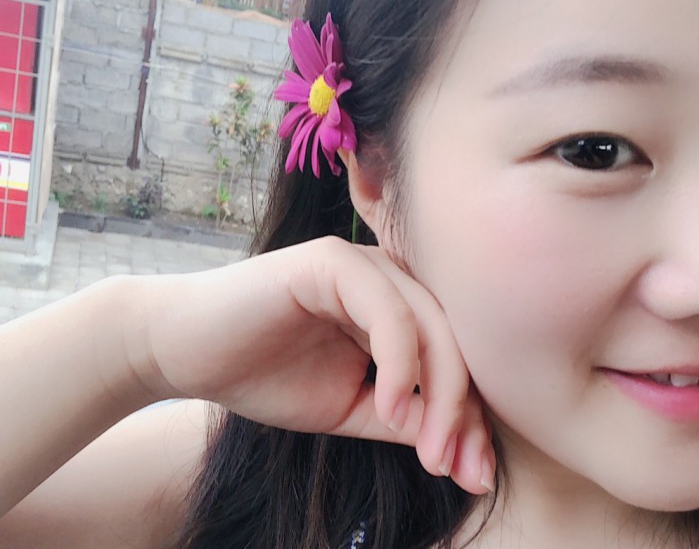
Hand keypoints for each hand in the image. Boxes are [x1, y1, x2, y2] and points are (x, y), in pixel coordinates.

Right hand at [134, 236, 494, 493]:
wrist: (184, 349)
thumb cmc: (262, 373)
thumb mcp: (346, 407)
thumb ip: (400, 418)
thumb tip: (461, 446)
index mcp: (395, 307)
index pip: (454, 358)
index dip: (471, 417)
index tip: (475, 476)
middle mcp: (387, 278)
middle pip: (454, 340)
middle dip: (466, 412)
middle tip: (467, 473)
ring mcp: (361, 263)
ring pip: (430, 323)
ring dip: (441, 393)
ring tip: (434, 454)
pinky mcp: (331, 260)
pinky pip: (387, 309)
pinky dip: (398, 361)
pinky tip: (388, 408)